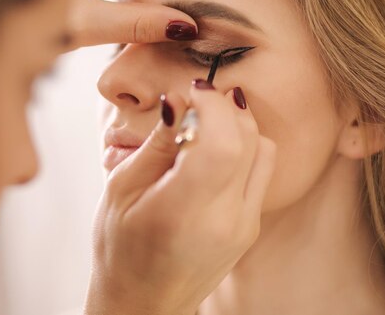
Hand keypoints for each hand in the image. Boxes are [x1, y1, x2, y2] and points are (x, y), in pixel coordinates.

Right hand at [84, 84, 276, 314]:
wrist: (144, 301)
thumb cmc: (120, 248)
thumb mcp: (122, 189)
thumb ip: (158, 143)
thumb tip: (179, 100)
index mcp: (184, 211)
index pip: (223, 142)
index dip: (211, 105)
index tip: (190, 92)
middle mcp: (225, 219)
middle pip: (249, 139)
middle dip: (224, 106)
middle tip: (194, 99)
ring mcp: (245, 225)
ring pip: (264, 150)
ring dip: (238, 123)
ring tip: (205, 120)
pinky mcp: (252, 225)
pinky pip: (261, 169)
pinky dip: (244, 145)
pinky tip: (214, 146)